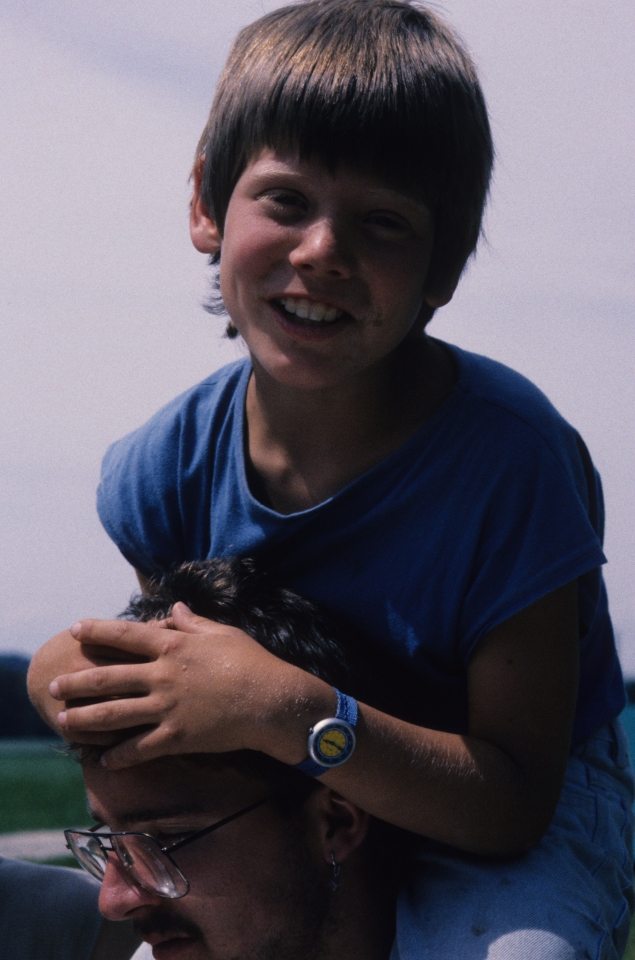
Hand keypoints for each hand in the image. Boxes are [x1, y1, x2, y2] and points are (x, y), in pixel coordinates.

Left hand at [49, 603, 326, 768]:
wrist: (273, 702)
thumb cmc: (253, 663)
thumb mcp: (224, 633)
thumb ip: (194, 623)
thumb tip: (173, 610)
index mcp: (174, 646)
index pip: (126, 635)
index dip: (98, 631)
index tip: (76, 628)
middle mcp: (164, 675)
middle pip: (109, 677)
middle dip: (77, 681)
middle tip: (54, 686)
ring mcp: (168, 707)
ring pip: (115, 714)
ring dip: (86, 718)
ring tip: (64, 721)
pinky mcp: (178, 737)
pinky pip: (140, 748)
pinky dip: (120, 755)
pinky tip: (104, 759)